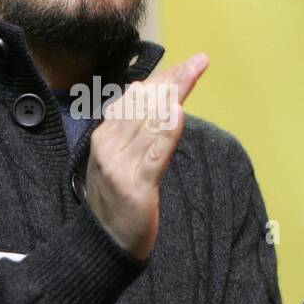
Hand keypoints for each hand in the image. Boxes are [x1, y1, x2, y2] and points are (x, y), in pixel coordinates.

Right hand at [85, 52, 207, 260]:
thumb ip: (129, 127)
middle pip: (144, 104)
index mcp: (103, 136)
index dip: (161, 78)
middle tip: (199, 61)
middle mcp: (108, 145)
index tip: (186, 64)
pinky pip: (154, 153)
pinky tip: (179, 112)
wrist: (105, 242)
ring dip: (174, 95)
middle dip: (173, 80)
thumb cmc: (116, 199)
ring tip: (193, 74)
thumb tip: (141, 88)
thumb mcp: (116, 157)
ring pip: (150, 122)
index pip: (135, 98)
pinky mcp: (135, 185)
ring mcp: (119, 164)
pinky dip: (167, 131)